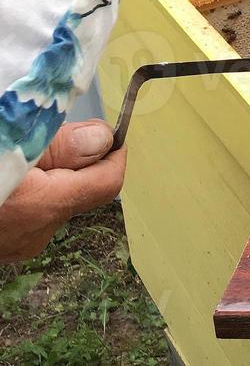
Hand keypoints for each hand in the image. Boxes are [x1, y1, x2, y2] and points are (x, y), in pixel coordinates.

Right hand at [0, 120, 125, 262]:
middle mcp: (36, 233)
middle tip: (47, 137)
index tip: (105, 131)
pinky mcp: (5, 243)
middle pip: (82, 188)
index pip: (109, 181)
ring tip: (20, 155)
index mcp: (44, 207)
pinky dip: (29, 189)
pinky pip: (31, 210)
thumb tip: (102, 139)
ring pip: (55, 198)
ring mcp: (18, 243)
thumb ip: (59, 145)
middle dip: (74, 159)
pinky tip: (9, 173)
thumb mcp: (11, 148)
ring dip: (48, 173)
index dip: (113, 151)